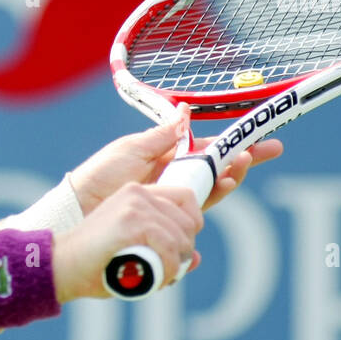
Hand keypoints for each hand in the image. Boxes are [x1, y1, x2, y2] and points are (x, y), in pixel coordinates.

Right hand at [54, 181, 203, 300]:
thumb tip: (195, 258)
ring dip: (175, 265)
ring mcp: (135, 207)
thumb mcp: (132, 248)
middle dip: (183, 251)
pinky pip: (170, 250)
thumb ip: (162, 248)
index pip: (186, 198)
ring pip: (181, 239)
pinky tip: (153, 278)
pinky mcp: (132, 223)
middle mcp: (138, 194)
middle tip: (166, 270)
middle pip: (189, 221)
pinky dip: (168, 270)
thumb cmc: (95, 262)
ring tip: (156, 277)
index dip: (191, 225)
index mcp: (137, 193)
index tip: (180, 249)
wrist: (61, 265)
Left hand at [68, 105, 283, 213]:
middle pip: (217, 174)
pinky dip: (200, 224)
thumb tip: (187, 111)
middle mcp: (173, 183)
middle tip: (262, 154)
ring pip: (209, 198)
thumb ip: (163, 136)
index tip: (258, 142)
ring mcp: (169, 206)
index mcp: (166, 160)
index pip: (207, 152)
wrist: (79, 209)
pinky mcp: (164, 229)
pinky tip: (207, 213)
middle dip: (241, 165)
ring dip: (227, 185)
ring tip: (236, 173)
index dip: (233, 147)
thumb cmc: (100, 176)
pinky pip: (189, 228)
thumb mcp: (131, 149)